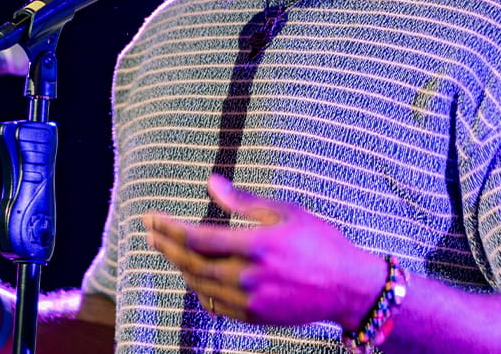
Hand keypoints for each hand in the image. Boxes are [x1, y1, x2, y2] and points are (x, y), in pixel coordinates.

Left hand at [143, 174, 385, 329]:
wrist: (350, 288)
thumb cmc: (320, 242)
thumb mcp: (285, 212)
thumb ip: (243, 201)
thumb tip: (210, 182)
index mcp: (255, 244)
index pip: (196, 237)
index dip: (168, 227)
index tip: (151, 217)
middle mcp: (248, 275)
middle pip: (191, 262)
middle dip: (165, 245)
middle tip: (150, 233)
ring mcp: (251, 300)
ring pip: (199, 284)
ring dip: (180, 266)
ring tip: (168, 250)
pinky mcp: (256, 317)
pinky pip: (215, 304)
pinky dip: (198, 289)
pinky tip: (193, 275)